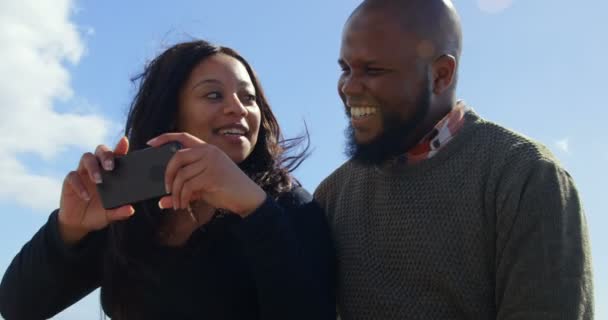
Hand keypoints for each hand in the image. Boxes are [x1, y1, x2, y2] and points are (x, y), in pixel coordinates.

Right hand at [58, 137, 134, 244]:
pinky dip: (80, 185)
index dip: (120, 147)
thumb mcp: (110, 214)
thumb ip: (120, 211)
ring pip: (86, 157)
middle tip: (110, 167)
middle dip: (105, 155)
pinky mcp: (70, 181)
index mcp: (110, 172)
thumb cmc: (99, 213)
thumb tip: (130, 209)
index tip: (124, 142)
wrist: (79, 223)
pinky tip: (86, 196)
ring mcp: (83, 173)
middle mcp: (97, 168)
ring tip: (99, 181)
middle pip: (100, 151)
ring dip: (93, 167)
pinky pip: (73, 176)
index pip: (115, 156)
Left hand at [148, 133, 266, 216]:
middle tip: (166, 189)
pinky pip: (188, 186)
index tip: (150, 144)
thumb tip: (161, 201)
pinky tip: (184, 205)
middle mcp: (209, 152)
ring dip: (176, 193)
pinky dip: (182, 198)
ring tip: (177, 203)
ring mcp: (211, 163)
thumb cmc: (226, 190)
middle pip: (177, 157)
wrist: (248, 197)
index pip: (183, 136)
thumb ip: (185, 188)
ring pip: (181, 175)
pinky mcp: (212, 176)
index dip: (165, 138)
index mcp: (208, 149)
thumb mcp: (204, 186)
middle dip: (167, 174)